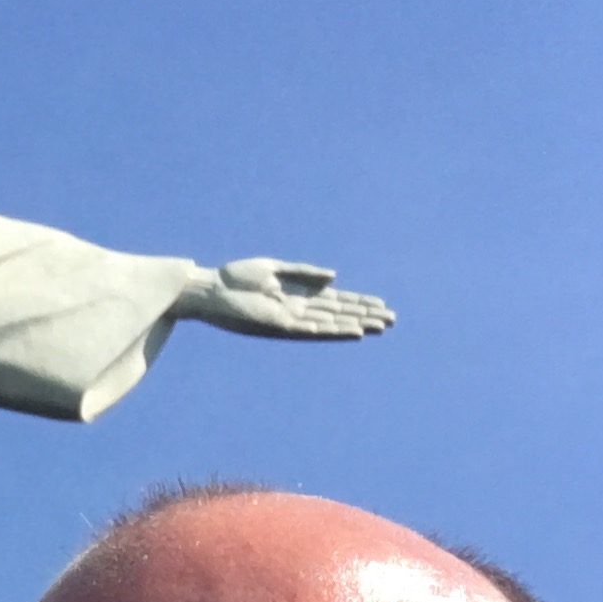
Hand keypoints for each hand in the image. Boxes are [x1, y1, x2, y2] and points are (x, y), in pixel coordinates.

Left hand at [180, 257, 393, 340]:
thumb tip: (335, 277)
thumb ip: (305, 273)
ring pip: (331, 324)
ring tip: (379, 327)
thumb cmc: (237, 278)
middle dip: (364, 316)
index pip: (336, 301)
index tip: (381, 305)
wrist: (211, 289)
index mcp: (298, 296)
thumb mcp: (275, 269)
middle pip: (339, 314)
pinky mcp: (279, 326)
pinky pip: (312, 330)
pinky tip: (351, 332)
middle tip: (391, 320)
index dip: (359, 303)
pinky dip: (332, 331)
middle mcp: (298, 310)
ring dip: (355, 325)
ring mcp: (290, 320)